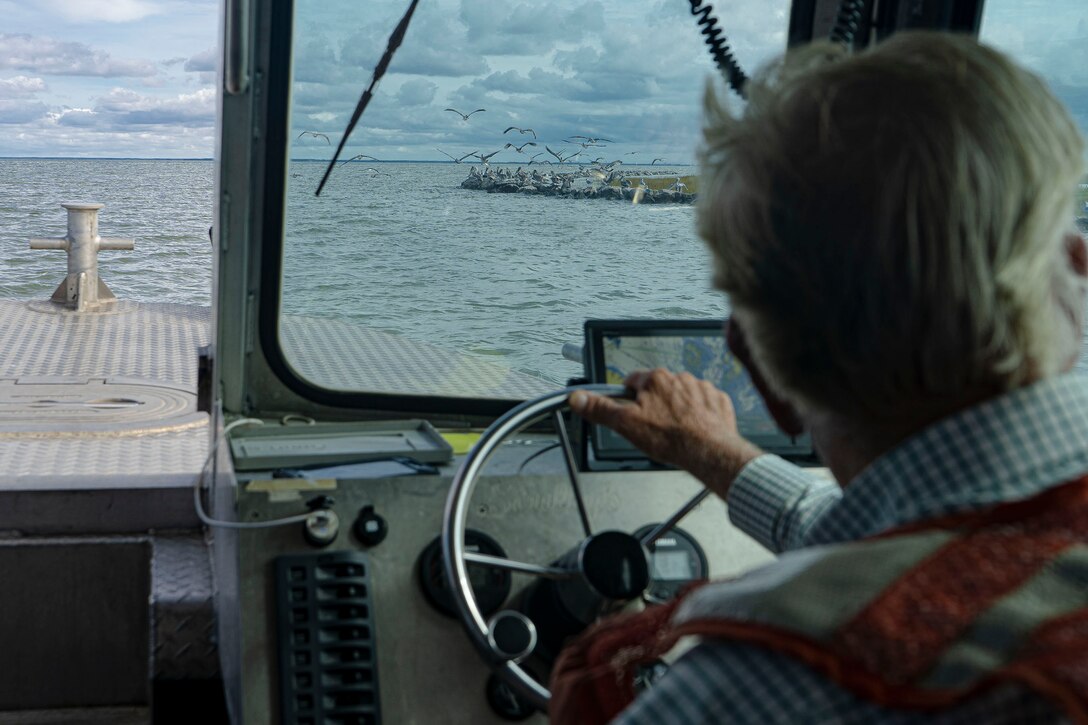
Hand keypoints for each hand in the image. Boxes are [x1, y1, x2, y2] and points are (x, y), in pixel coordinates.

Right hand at [569, 369, 762, 496]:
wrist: (709, 452)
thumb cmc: (671, 439)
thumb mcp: (626, 425)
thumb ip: (601, 409)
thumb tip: (578, 398)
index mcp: (655, 380)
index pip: (632, 381)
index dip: (627, 398)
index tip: (630, 411)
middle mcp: (680, 378)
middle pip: (658, 388)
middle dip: (654, 405)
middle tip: (652, 427)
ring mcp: (701, 389)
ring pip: (682, 396)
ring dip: (677, 409)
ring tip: (674, 431)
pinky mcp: (717, 401)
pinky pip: (704, 404)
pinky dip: (698, 415)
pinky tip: (693, 430)